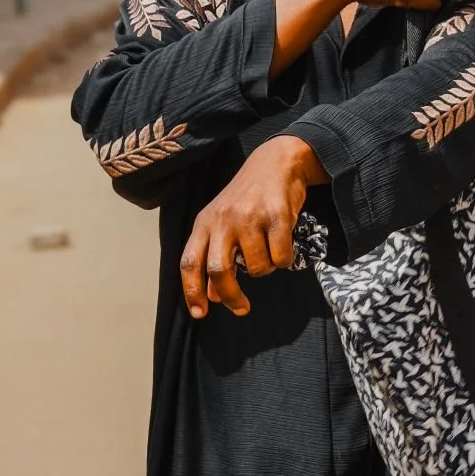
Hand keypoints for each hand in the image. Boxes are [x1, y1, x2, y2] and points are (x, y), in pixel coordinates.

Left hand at [181, 135, 325, 318]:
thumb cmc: (248, 197)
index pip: (190, 261)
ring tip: (268, 251)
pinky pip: (281, 257)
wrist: (277, 162)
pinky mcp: (277, 215)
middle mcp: (223, 219)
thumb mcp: (223, 223)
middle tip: (241, 307)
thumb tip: (211, 296)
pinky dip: (284, 259)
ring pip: (257, 267)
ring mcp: (250, 216)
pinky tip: (283, 243)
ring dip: (266, 269)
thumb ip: (214, 256)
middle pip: (220, 270)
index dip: (192, 291)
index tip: (200, 314)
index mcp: (205, 222)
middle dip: (231, 296)